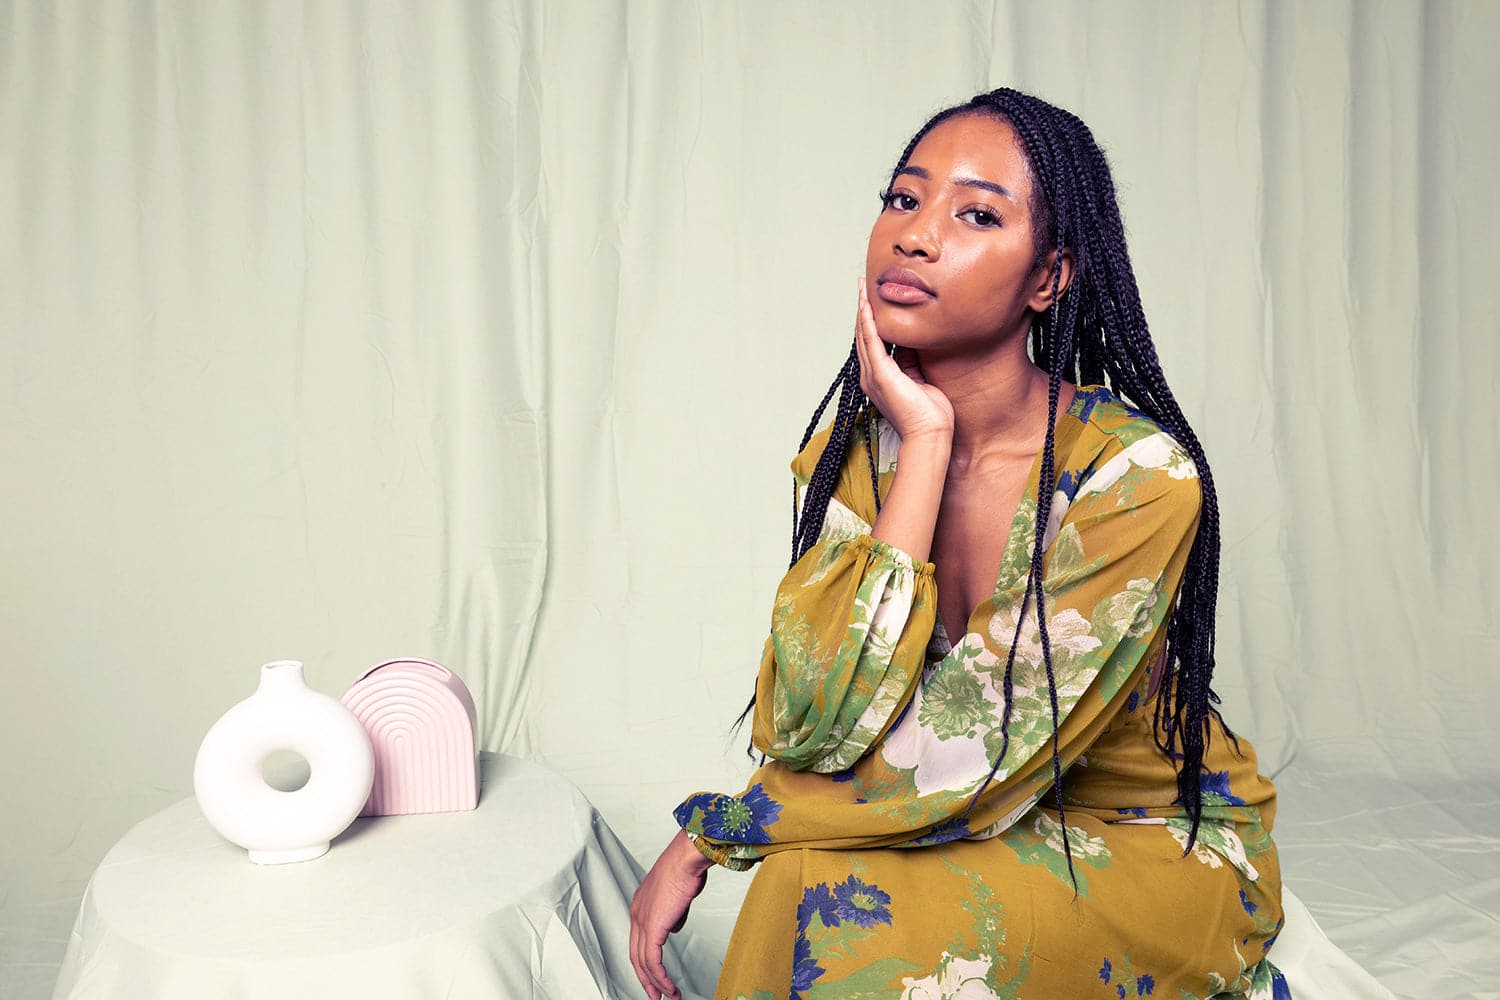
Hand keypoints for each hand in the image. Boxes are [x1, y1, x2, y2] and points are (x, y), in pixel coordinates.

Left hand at [629, 829, 709, 998]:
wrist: (686, 858)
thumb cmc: (686, 868)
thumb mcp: (677, 894)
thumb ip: (672, 913)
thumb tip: (673, 927)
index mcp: (640, 906)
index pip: (638, 941)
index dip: (645, 962)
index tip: (654, 976)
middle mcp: (636, 914)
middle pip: (636, 956)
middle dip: (646, 980)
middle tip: (656, 996)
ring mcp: (642, 921)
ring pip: (644, 962)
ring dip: (656, 984)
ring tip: (669, 996)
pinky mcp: (652, 927)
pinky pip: (653, 961)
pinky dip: (660, 978)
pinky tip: (669, 987)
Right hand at [855, 275, 954, 441]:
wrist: (929, 435)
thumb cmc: (930, 415)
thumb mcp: (921, 380)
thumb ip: (912, 362)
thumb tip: (911, 342)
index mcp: (881, 378)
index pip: (873, 343)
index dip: (871, 320)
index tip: (872, 300)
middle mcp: (871, 376)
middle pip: (864, 335)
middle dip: (864, 309)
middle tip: (862, 285)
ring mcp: (873, 375)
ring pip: (864, 334)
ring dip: (863, 309)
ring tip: (862, 288)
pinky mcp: (881, 374)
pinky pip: (872, 342)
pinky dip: (868, 322)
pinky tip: (867, 306)